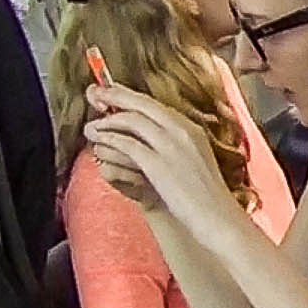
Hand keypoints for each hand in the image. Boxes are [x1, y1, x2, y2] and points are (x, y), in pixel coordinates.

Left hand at [80, 84, 235, 230]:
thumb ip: (174, 146)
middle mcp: (182, 131)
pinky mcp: (158, 164)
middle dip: (113, 96)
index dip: (128, 95)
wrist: (216, 216)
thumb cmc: (205, 195)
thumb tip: (147, 139)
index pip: (154, 104)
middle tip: (92, 93)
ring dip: (107, 122)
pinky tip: (100, 143)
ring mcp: (171, 146)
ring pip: (131, 121)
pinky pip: (127, 145)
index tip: (109, 91)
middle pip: (141, 104)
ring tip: (91, 127)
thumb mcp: (194, 160)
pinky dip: (110, 140)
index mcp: (191, 128)